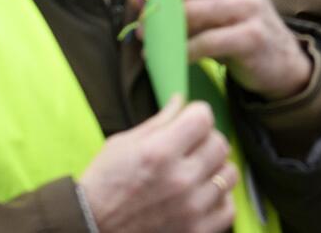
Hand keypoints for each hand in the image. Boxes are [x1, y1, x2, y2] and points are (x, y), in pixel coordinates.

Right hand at [80, 98, 235, 232]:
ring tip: (196, 173)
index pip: (204, 117)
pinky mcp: (197, 231)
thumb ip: (159, 121)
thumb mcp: (123, 144)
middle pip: (221, 144)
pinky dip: (218, 200)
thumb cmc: (103, 185)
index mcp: (159, 152)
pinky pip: (228, 207)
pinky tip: (201, 195)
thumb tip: (181, 100)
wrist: (91, 228)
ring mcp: (191, 208)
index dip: (197, 115)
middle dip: (206, 140)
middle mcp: (180, 179)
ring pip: (229, 174)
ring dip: (215, 169)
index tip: (190, 121)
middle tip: (191, 148)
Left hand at [125, 0, 312, 99]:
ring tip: (148, 43)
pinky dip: (181, 53)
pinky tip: (170, 60)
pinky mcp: (251, 36)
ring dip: (161, 30)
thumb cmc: (235, 25)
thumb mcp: (211, 0)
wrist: (280, 59)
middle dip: (152, 4)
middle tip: (138, 24)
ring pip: (190, 12)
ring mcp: (249, 5)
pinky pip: (204, 42)